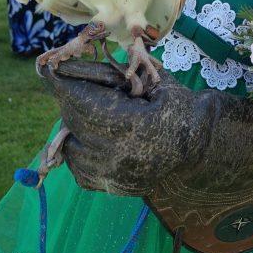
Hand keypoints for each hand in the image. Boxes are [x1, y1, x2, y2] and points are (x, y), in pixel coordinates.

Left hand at [41, 59, 190, 194]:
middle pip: (73, 122)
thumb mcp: (152, 80)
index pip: (80, 102)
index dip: (63, 84)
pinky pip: (78, 166)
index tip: (52, 68)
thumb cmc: (178, 106)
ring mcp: (114, 177)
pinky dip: (81, 148)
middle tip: (76, 83)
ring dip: (74, 126)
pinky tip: (98, 136)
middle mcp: (118, 157)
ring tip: (95, 112)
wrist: (200, 145)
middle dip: (70, 99)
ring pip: (70, 146)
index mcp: (132, 126)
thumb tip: (69, 64)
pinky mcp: (112, 188)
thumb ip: (111, 73)